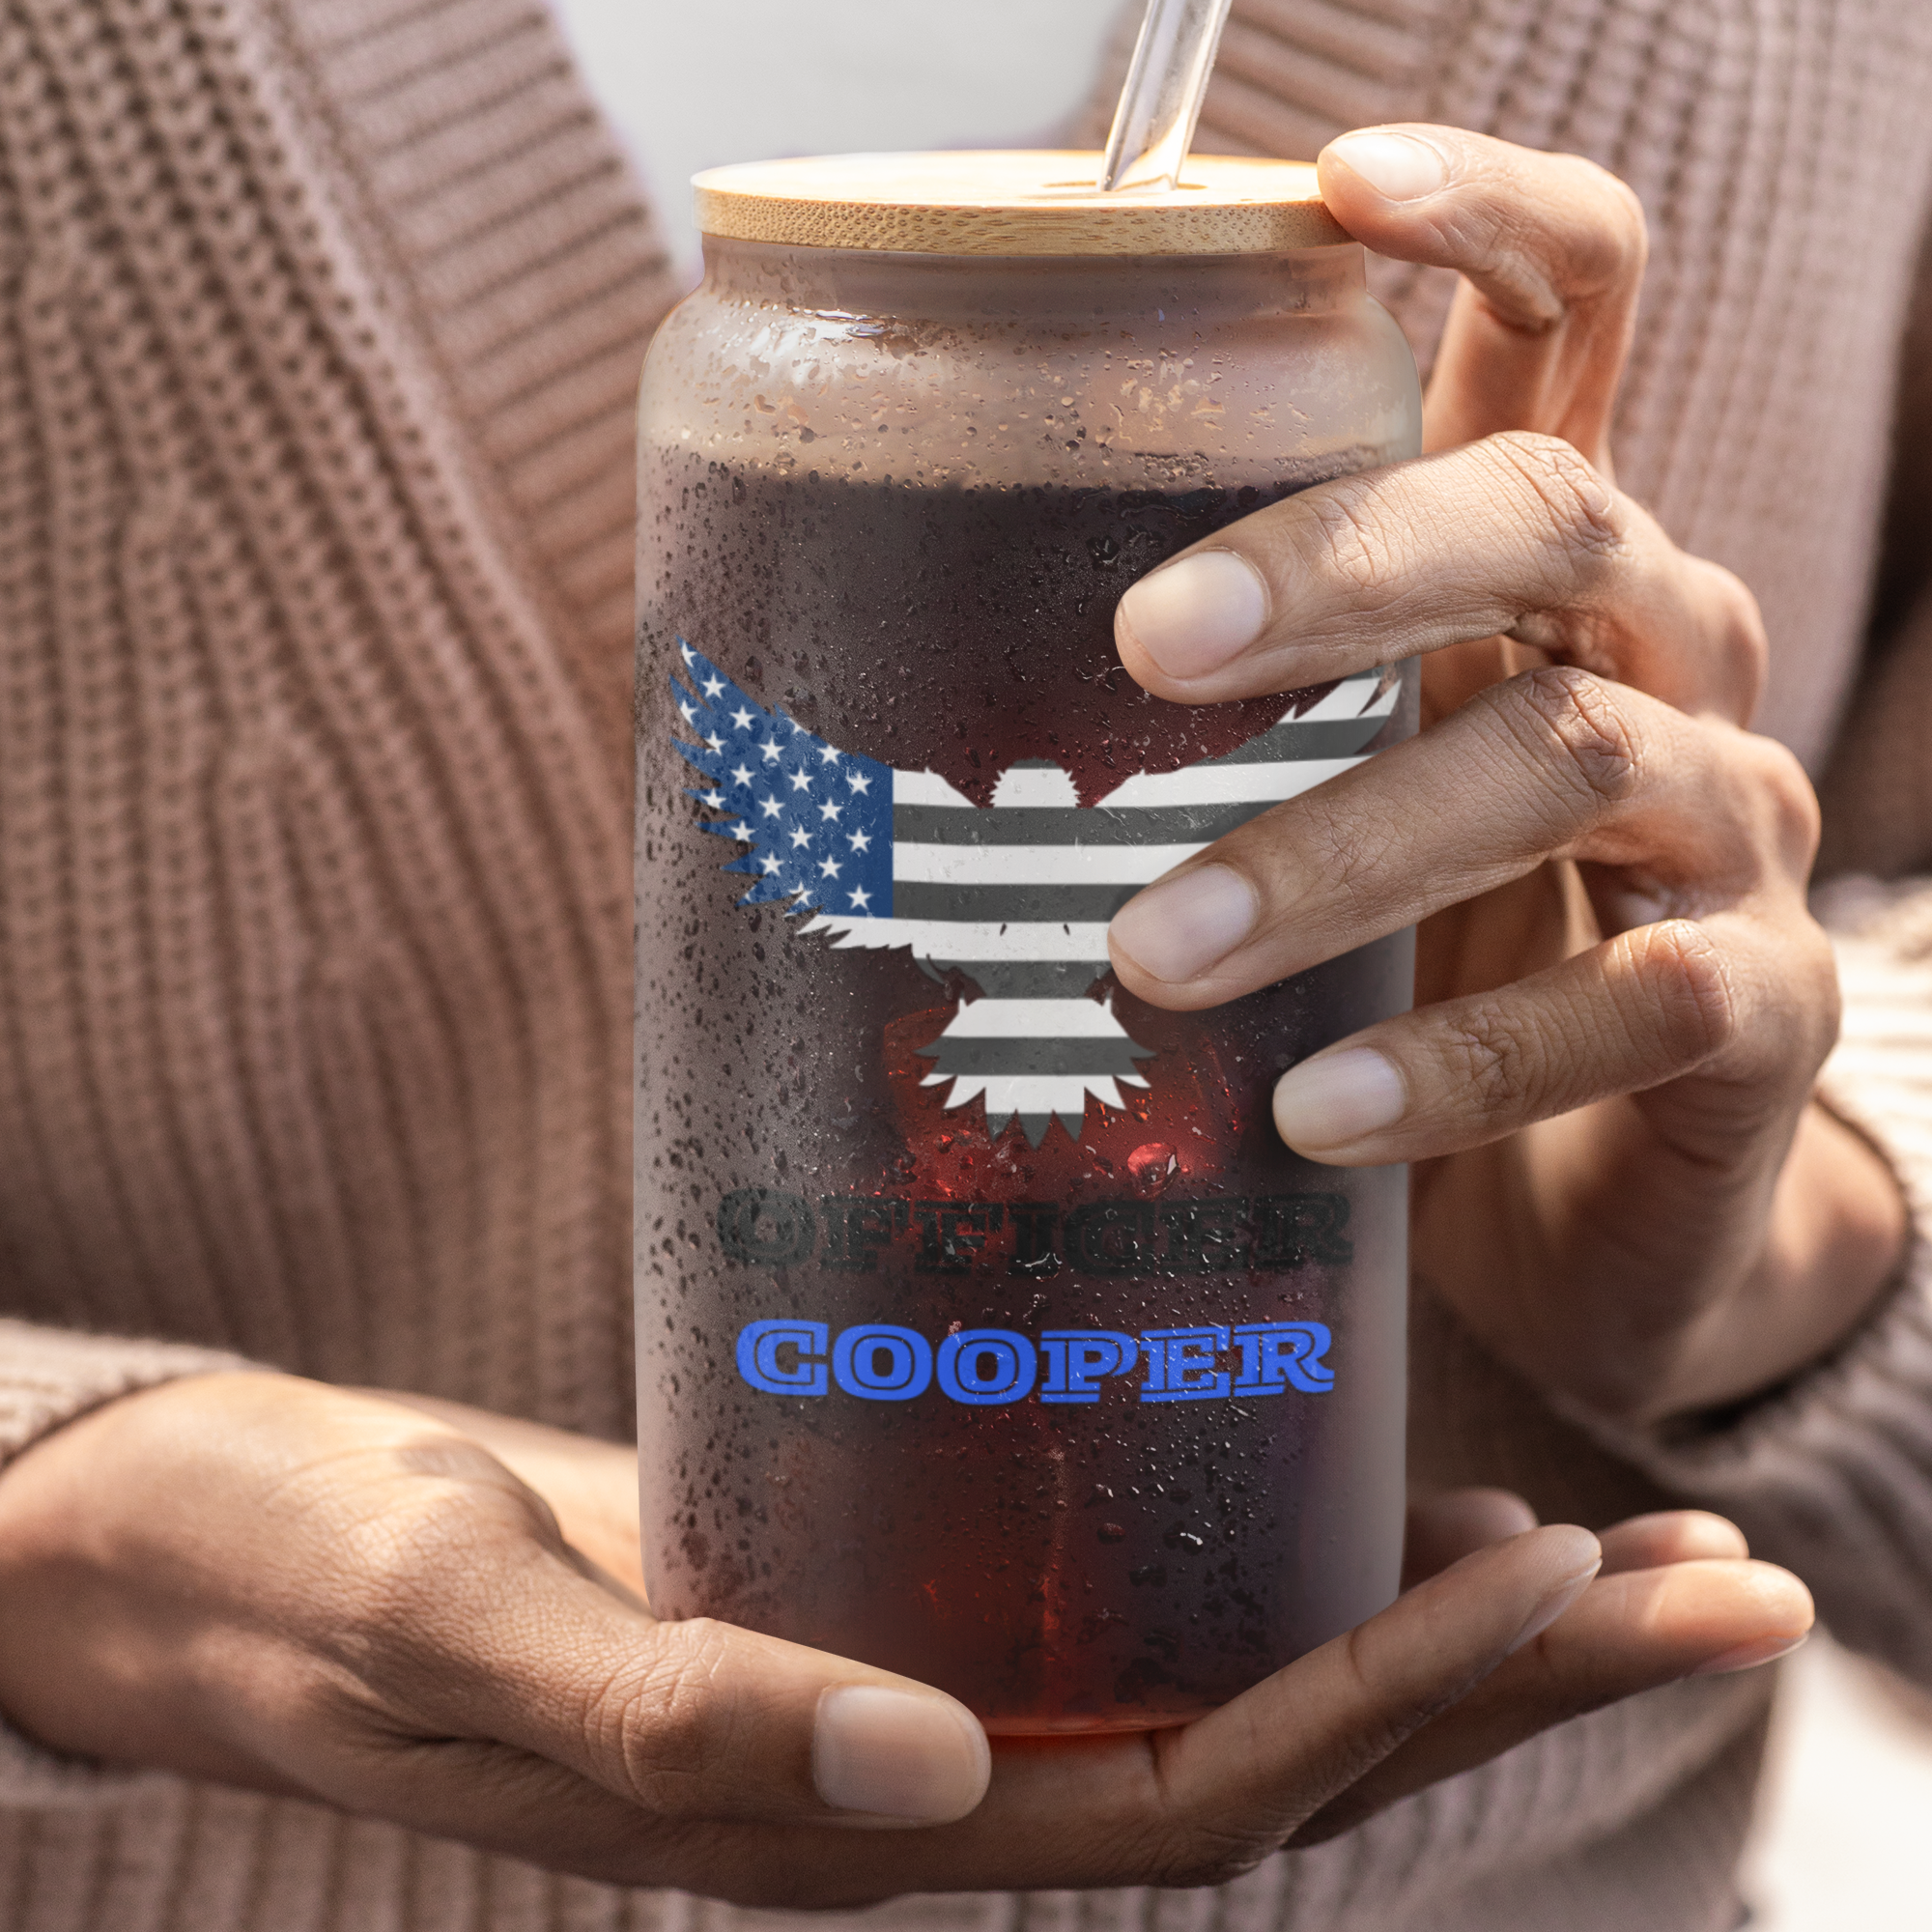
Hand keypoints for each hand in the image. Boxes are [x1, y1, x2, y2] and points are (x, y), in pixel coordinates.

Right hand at [0, 1375, 1807, 1902]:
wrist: (246, 1557)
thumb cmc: (314, 1595)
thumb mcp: (453, 1639)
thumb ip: (666, 1724)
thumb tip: (919, 1778)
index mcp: (846, 1825)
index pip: (1196, 1803)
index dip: (1418, 1717)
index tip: (1614, 1596)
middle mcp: (914, 1773)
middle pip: (1267, 1755)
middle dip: (1505, 1676)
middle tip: (1719, 1563)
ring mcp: (905, 1682)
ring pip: (1218, 1686)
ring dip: (1427, 1629)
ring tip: (1617, 1539)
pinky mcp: (873, 1581)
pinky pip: (1106, 1596)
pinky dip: (1263, 1552)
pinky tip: (1368, 1478)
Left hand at [1107, 126, 1908, 1423]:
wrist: (1598, 1172)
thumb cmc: (1426, 948)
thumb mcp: (1331, 785)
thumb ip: (1215, 715)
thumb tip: (868, 705)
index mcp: (1541, 568)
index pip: (1569, 316)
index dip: (1486, 221)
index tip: (1336, 183)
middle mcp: (1661, 647)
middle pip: (1546, 518)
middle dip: (1344, 566)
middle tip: (1145, 648)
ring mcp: (1731, 819)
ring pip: (1571, 760)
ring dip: (1339, 852)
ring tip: (1150, 957)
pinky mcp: (1762, 1003)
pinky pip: (1639, 1002)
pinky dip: (1460, 1058)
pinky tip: (1315, 1111)